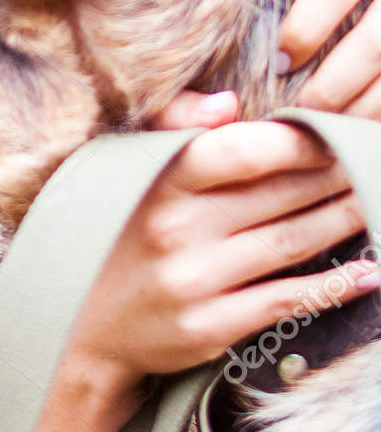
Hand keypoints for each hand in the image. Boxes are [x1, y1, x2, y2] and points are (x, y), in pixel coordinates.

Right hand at [62, 120, 375, 394]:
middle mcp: (177, 231)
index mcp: (160, 183)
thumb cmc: (117, 234)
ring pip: (293, 242)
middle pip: (281, 195)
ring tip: (373, 199)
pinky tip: (368, 271)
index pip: (241, 150)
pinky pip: (287, 300)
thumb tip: (229, 104)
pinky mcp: (210, 327)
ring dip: (344, 219)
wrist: (81, 326)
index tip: (333, 129)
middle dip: (337, 174)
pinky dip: (335, 285)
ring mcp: (195, 282)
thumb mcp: (124, 171)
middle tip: (369, 159)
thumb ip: (173, 126)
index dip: (298, 139)